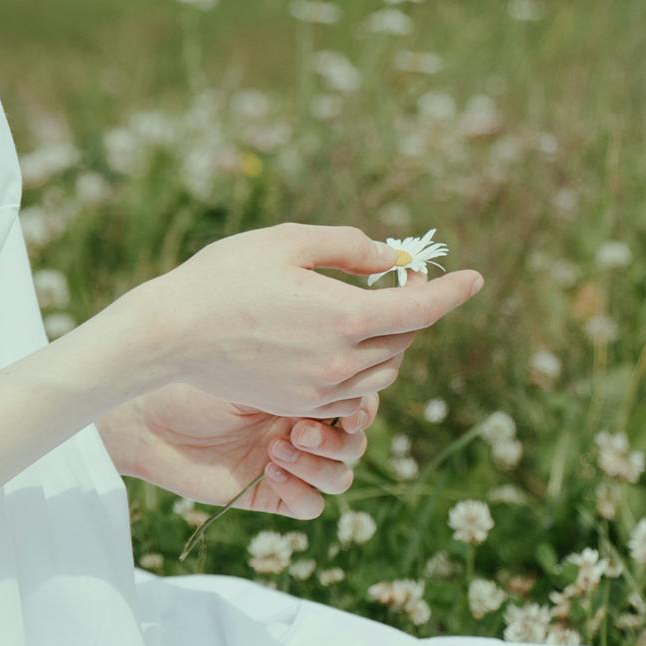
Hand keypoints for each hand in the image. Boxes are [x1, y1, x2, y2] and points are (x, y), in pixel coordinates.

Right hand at [91, 222, 483, 518]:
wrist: (170, 334)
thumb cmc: (225, 276)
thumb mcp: (289, 241)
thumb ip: (348, 246)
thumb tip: (390, 258)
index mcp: (342, 317)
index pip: (422, 310)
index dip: (453, 292)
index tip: (475, 279)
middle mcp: (339, 362)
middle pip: (404, 341)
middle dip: (414, 310)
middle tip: (404, 280)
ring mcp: (319, 391)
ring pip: (382, 371)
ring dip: (388, 341)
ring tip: (369, 310)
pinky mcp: (299, 404)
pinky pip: (352, 392)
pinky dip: (361, 367)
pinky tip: (339, 342)